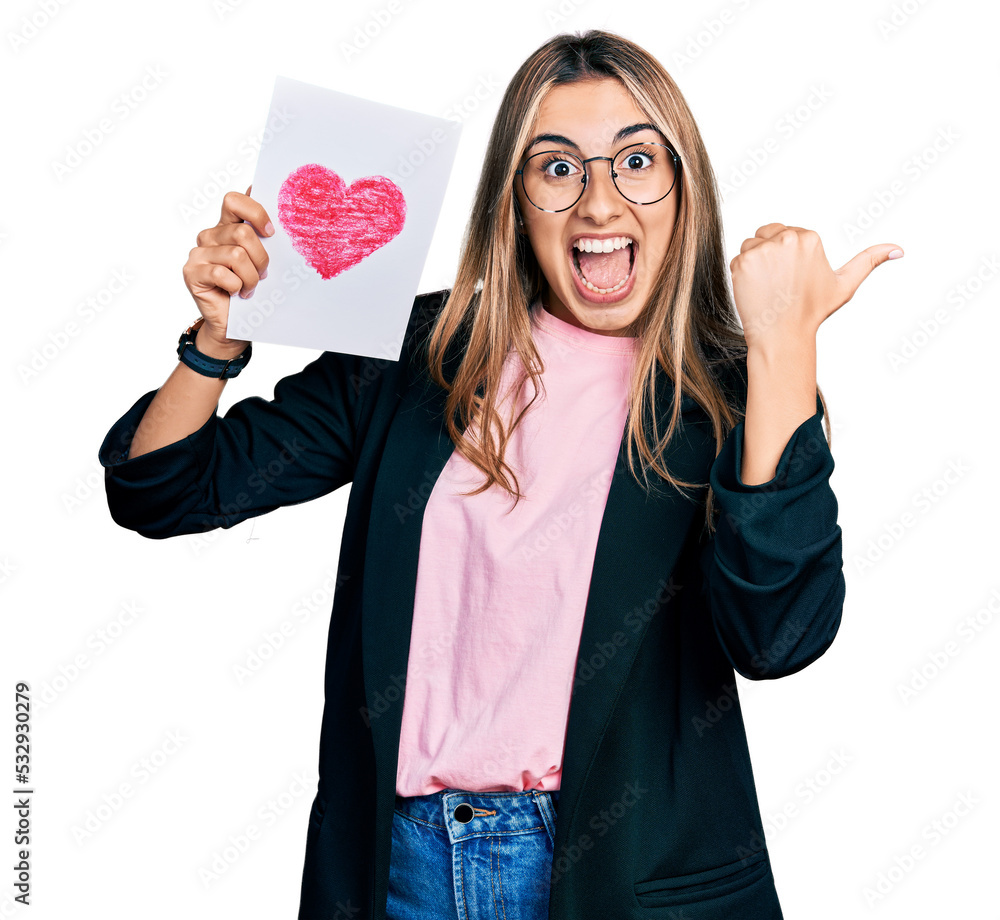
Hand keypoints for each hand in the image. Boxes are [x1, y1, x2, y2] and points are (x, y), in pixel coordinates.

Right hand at [181, 184, 273, 350]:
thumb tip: (277, 223)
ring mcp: (198, 253)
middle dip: (261, 258)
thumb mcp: (261, 262)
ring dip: (250, 277)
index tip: (271, 232)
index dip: (255, 212)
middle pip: (242, 233)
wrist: (234, 324)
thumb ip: (264, 241)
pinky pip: (222, 273)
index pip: (234, 201)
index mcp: (227, 227)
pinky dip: (236, 286)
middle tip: (262, 275)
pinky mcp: (192, 272)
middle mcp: (210, 236)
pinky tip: (236, 293)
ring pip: (236, 255)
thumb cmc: (250, 290)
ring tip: (249, 288)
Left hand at [729, 223, 902, 349]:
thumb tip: (898, 249)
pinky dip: (742, 273)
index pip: (786, 232)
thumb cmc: (812, 312)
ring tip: (767, 285)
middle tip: (778, 282)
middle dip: (770, 254)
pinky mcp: (742, 262)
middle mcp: (786, 239)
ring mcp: (762, 250)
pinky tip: (755, 289)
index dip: (786, 255)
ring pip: (751, 245)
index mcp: (809, 238)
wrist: (782, 335)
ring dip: (755, 262)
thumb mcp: (844, 284)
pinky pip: (738, 258)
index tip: (790, 276)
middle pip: (767, 234)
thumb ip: (868, 261)